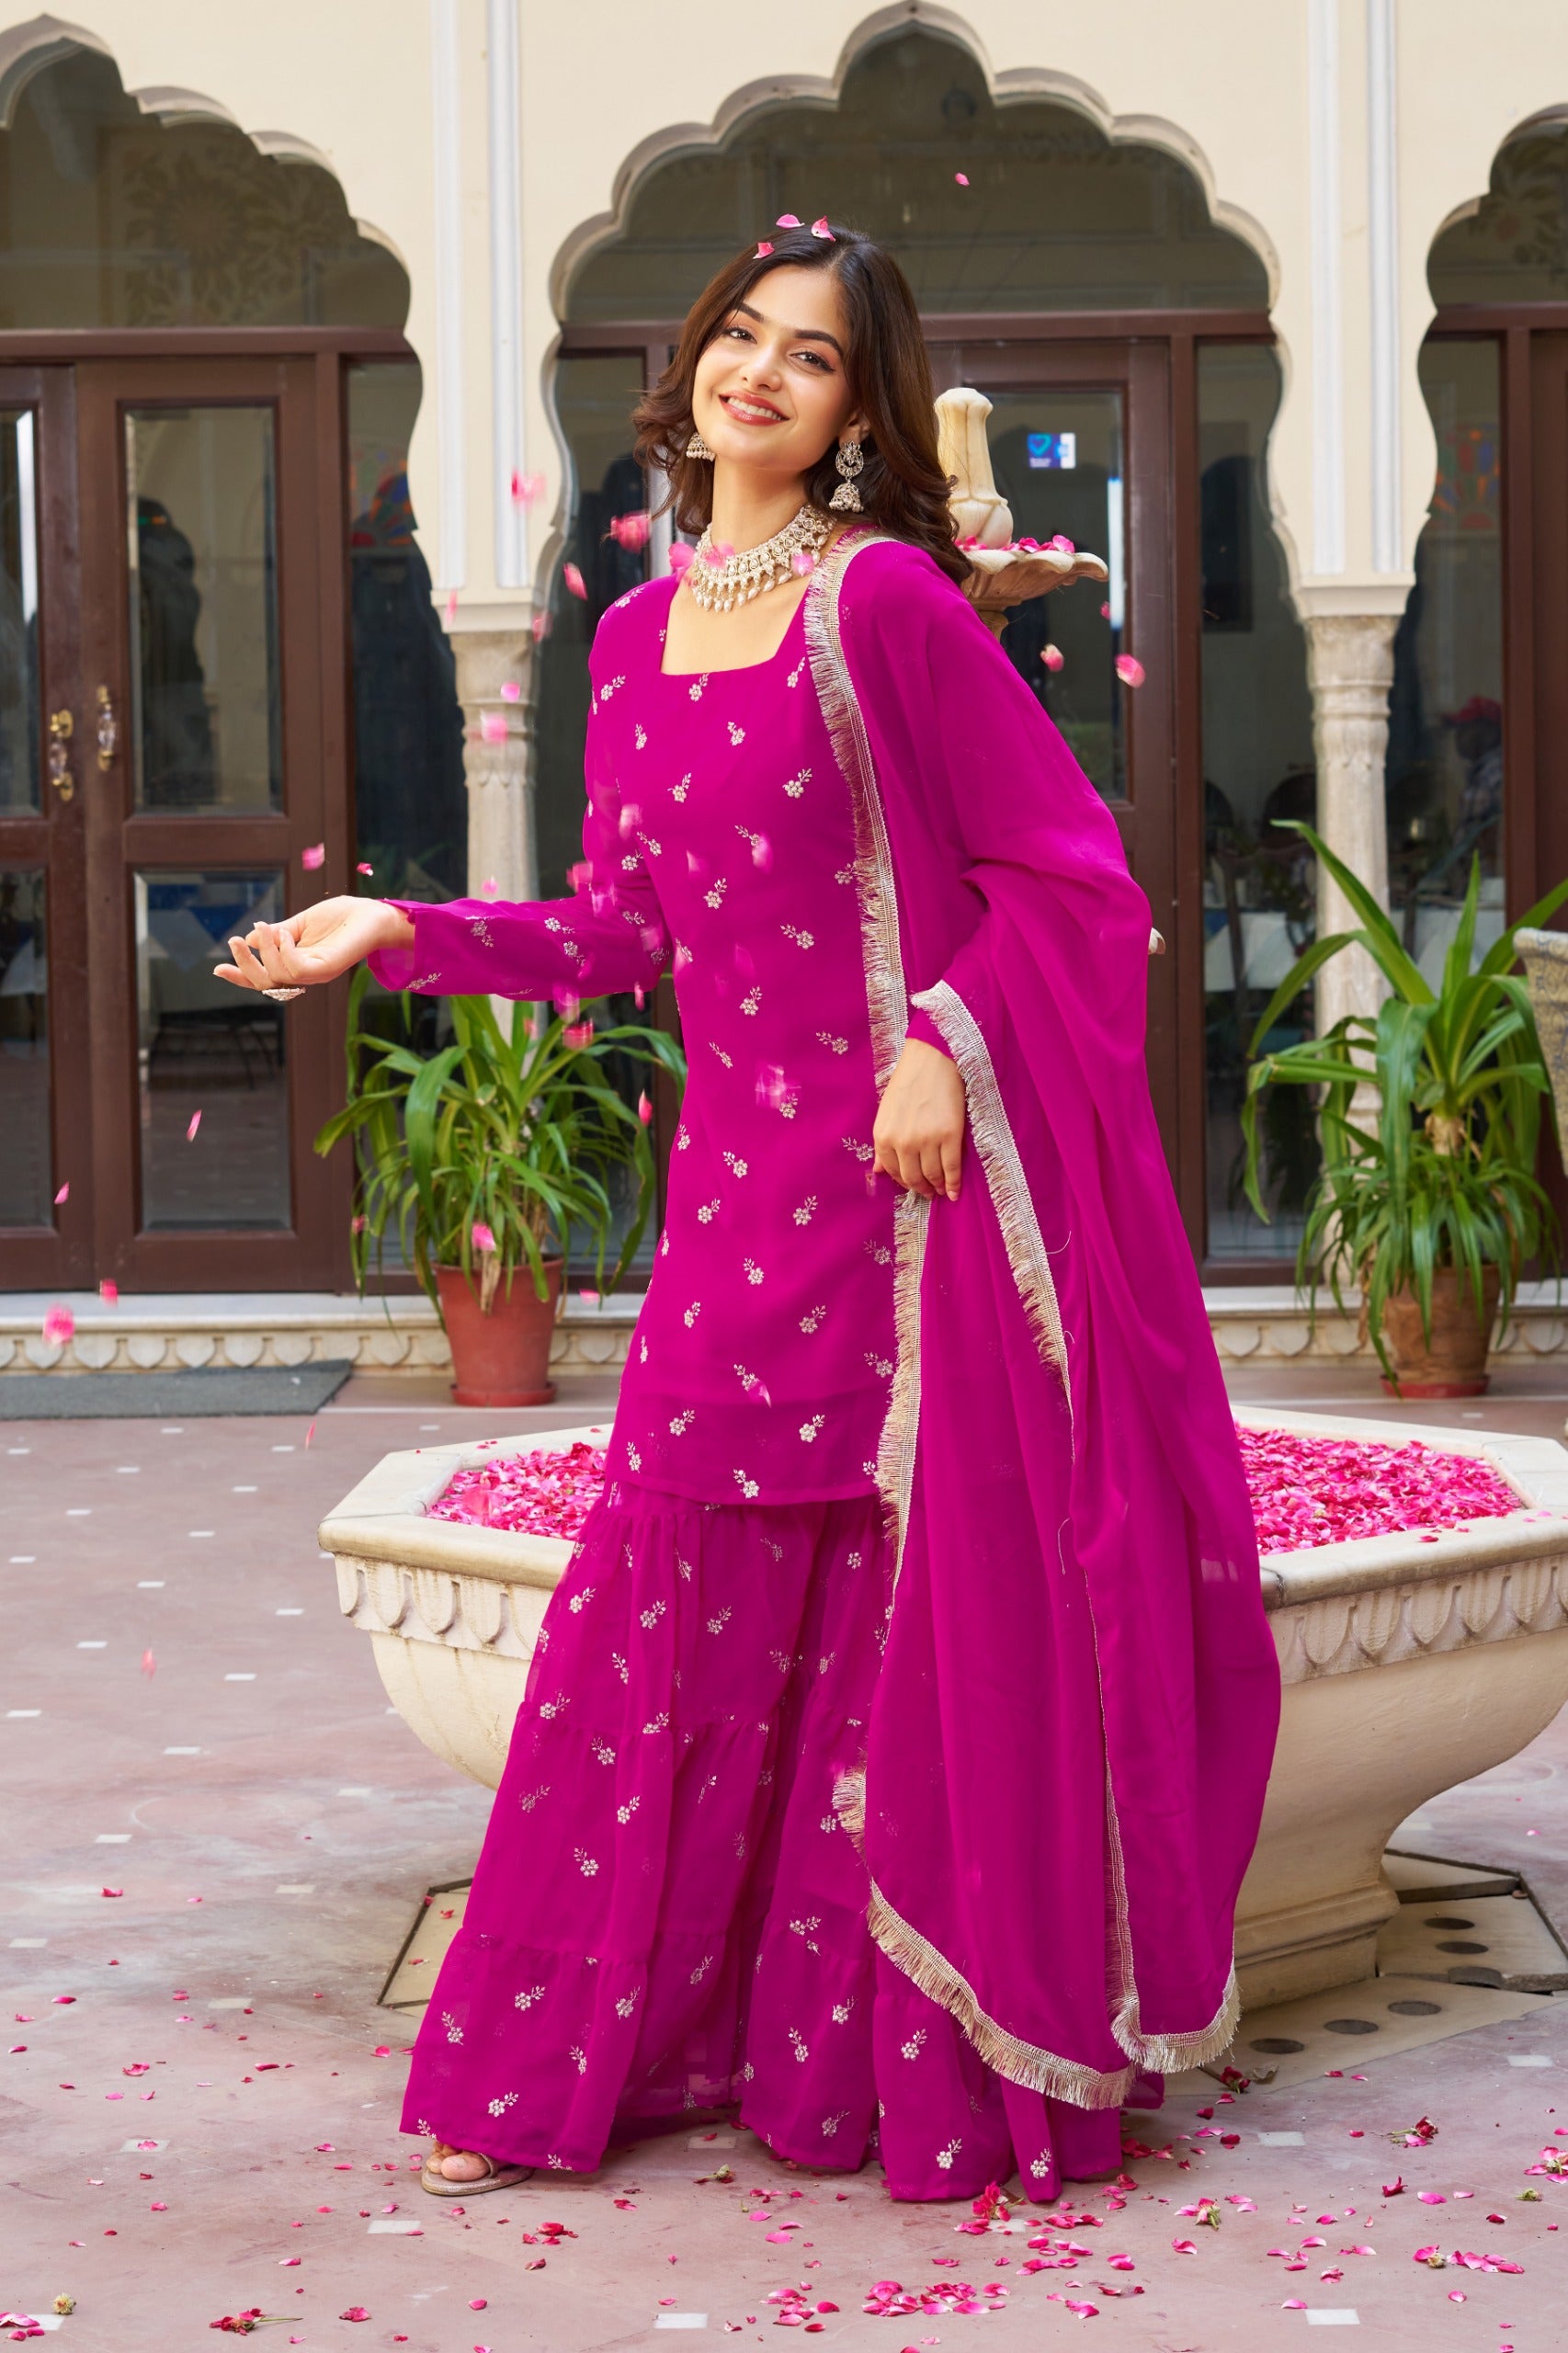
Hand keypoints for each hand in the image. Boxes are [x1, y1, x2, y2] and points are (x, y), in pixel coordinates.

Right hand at [214, 896, 414, 992]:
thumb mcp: (301, 923)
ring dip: (266, 950)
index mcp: (298, 964)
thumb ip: (277, 933)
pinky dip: (284, 952)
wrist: (373, 913)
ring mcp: (318, 973)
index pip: (265, 978)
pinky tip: (285, 934)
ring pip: (279, 976)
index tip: (217, 969)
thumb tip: (249, 937)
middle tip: (234, 941)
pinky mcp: (329, 968)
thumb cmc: (341, 917)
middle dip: (246, 964)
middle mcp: (306, 973)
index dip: (241, 976)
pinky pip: (297, 969)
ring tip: (269, 928)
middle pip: (266, 983)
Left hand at [873, 1037, 965, 1200]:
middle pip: (913, 1177)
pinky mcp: (950, 1136)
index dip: (904, 1182)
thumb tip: (878, 1171)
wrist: (932, 1060)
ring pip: (932, 1175)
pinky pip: (951, 1168)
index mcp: (883, 1136)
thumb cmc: (908, 1082)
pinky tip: (954, 1191)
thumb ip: (883, 1144)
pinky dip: (953, 1183)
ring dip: (937, 1187)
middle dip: (921, 1188)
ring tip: (941, 1190)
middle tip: (928, 1193)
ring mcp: (926, 1140)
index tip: (913, 1186)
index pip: (893, 1171)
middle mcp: (902, 1142)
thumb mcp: (886, 1113)